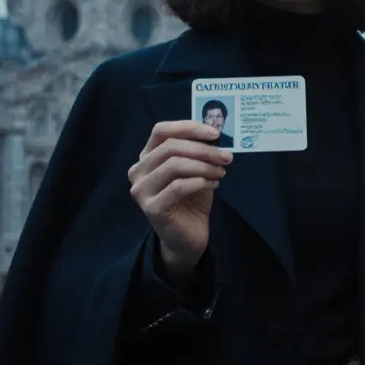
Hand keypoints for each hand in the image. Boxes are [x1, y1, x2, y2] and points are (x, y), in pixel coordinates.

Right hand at [128, 120, 232, 277]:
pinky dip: (200, 182)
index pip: (161, 130)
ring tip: (221, 172)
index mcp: (147, 156)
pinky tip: (213, 184)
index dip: (188, 128)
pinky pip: (178, 186)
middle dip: (203, 149)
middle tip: (226, 156)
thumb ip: (199, 150)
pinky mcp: (151, 208)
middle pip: (170, 147)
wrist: (188, 237)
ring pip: (174, 165)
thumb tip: (215, 128)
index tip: (215, 133)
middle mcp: (138, 171)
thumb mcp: (197, 169)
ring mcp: (141, 190)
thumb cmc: (192, 199)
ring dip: (204, 165)